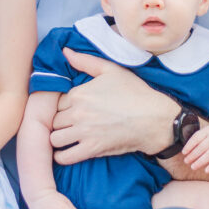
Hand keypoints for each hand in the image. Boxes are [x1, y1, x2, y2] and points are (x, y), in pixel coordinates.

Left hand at [50, 48, 175, 164]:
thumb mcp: (111, 70)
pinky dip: (62, 157)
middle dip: (59, 122)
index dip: (62, 106)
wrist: (154, 118)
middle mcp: (78, 113)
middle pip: (53, 120)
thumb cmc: (135, 93)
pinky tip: (67, 152)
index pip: (56, 102)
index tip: (70, 109)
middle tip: (69, 123)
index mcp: (80, 94)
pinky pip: (65, 157)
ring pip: (54, 138)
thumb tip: (65, 51)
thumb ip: (85, 61)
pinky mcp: (92, 149)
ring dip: (59, 138)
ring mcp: (84, 132)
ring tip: (68, 137)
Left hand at [182, 124, 208, 172]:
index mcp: (208, 130)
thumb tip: (186, 151)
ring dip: (200, 162)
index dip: (189, 145)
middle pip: (202, 147)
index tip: (183, 152)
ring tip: (193, 167)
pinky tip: (206, 171)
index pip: (196, 137)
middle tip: (186, 161)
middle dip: (193, 155)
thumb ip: (199, 138)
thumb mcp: (208, 132)